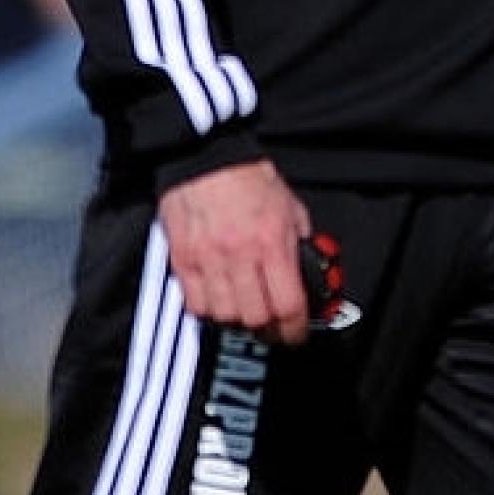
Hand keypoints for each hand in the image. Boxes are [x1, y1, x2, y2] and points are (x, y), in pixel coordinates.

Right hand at [159, 159, 313, 345]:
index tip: (297, 335)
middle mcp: (241, 256)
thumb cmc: (251, 179)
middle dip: (269, 331)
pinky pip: (196, 304)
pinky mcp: (183, 260)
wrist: (207, 159)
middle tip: (274, 330)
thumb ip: (300, 242)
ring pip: (224, 316)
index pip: (288, 305)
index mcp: (272, 243)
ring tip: (247, 317)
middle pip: (255, 318)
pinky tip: (220, 305)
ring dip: (239, 324)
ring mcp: (209, 260)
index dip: (295, 329)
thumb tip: (309, 269)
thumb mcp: (291, 208)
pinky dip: (210, 312)